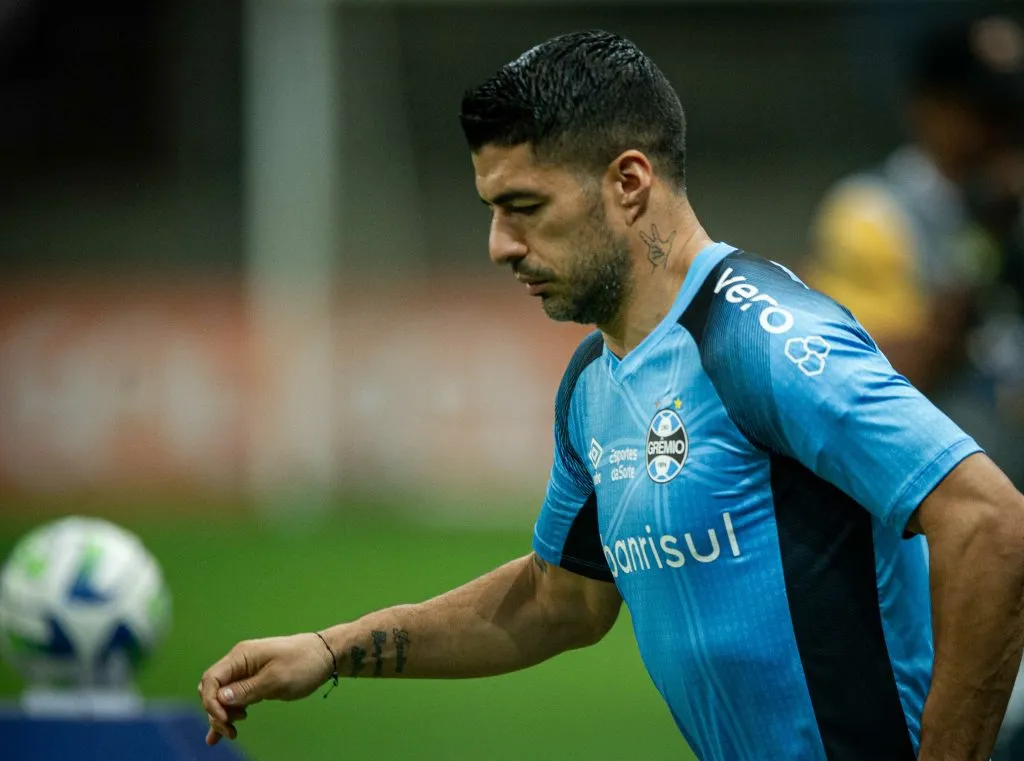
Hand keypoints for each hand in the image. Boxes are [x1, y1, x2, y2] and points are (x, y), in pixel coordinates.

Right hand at [198, 632, 333, 745]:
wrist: (325, 656)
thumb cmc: (303, 664)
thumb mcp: (276, 679)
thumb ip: (247, 690)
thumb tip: (220, 698)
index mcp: (241, 656)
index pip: (211, 679)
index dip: (211, 701)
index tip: (225, 719)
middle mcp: (239, 663)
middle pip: (213, 689)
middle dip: (216, 711)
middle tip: (233, 728)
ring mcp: (246, 672)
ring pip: (222, 697)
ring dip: (222, 715)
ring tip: (233, 733)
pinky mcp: (254, 682)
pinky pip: (234, 699)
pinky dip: (227, 714)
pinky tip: (219, 736)